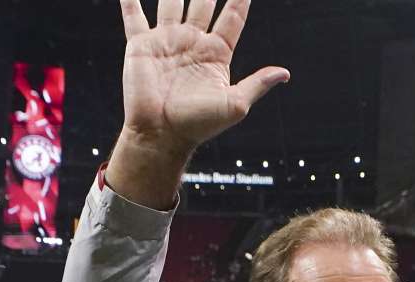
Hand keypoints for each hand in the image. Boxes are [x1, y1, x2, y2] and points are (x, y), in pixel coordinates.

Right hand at [119, 0, 289, 155]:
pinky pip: (134, 16)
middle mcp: (192, 42)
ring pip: (171, 1)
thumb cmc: (198, 124)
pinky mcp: (141, 45)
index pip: (232, 16)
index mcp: (216, 53)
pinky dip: (130, 0)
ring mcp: (167, 41)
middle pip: (203, 1)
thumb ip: (257, 84)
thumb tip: (285, 73)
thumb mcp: (235, 104)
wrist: (160, 135)